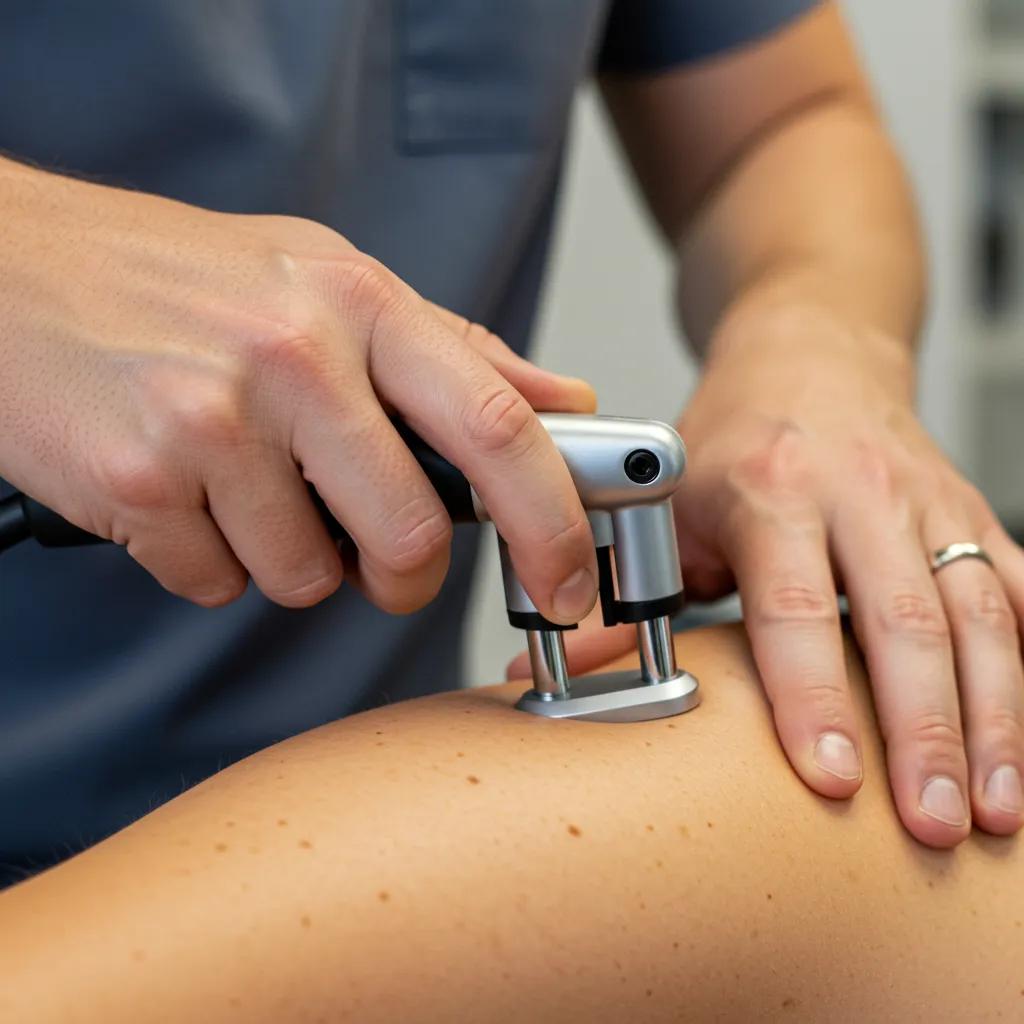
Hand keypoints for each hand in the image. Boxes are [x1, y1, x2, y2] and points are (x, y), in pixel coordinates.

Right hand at [0, 159, 598, 621]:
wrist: (10, 266)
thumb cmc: (179, 280)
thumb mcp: (329, 280)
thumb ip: (454, 349)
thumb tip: (559, 400)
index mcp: (361, 302)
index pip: (498, 426)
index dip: (553, 521)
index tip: (568, 580)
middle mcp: (294, 355)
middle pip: (411, 535)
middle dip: (405, 579)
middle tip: (379, 563)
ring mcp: (212, 417)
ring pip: (306, 577)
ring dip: (287, 560)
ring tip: (241, 488)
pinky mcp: (138, 477)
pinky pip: (216, 582)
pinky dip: (208, 562)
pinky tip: (180, 494)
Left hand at [518, 309, 1023, 847]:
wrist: (809, 353)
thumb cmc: (735, 436)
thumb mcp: (668, 503)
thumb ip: (632, 589)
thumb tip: (575, 670)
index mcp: (771, 491)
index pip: (794, 606)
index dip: (811, 694)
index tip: (828, 776)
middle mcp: (861, 494)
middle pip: (905, 623)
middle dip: (926, 732)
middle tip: (931, 823)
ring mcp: (929, 503)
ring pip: (981, 616)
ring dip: (995, 719)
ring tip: (994, 809)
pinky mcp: (973, 513)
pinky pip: (1017, 592)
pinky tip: (1022, 735)